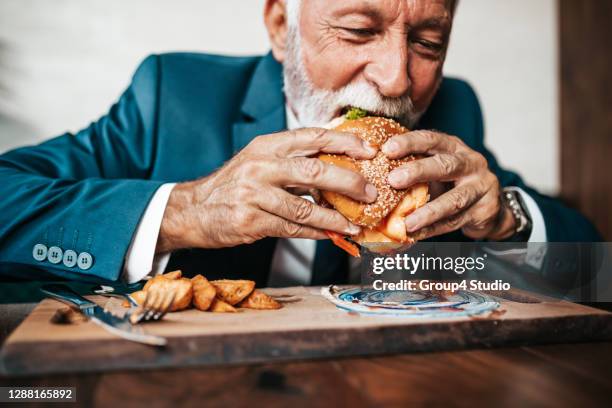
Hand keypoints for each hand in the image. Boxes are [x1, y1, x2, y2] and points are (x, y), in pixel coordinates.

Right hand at [156, 128, 377, 251]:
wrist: (193, 209)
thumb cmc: (234, 185)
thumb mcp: (259, 161)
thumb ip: (293, 162)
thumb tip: (339, 167)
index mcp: (267, 146)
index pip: (312, 137)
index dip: (344, 143)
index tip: (370, 150)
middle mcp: (260, 166)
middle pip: (314, 171)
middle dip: (349, 182)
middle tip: (371, 192)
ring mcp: (254, 194)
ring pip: (306, 207)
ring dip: (335, 217)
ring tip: (356, 223)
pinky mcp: (250, 221)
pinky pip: (292, 228)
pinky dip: (316, 232)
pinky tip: (331, 234)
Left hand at [381, 130, 515, 240]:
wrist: (491, 205)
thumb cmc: (453, 182)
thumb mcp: (437, 168)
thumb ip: (414, 168)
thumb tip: (372, 174)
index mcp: (455, 148)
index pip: (432, 140)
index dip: (410, 142)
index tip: (387, 149)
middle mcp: (471, 163)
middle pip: (445, 165)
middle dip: (418, 172)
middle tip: (393, 180)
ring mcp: (480, 187)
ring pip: (454, 200)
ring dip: (428, 212)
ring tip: (407, 222)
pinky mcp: (484, 211)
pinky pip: (455, 222)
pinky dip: (433, 229)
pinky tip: (416, 234)